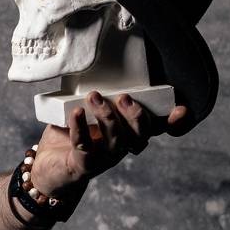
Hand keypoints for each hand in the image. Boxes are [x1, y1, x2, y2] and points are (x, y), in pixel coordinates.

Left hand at [30, 90, 193, 198]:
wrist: (47, 165)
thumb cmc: (71, 133)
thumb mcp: (88, 110)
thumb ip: (100, 94)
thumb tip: (101, 64)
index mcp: (129, 132)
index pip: (157, 127)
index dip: (174, 122)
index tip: (181, 110)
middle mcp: (122, 147)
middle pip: (141, 134)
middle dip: (136, 115)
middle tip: (123, 96)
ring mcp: (105, 158)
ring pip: (117, 140)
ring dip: (107, 116)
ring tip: (94, 97)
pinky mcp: (84, 165)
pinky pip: (85, 146)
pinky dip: (80, 128)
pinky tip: (75, 113)